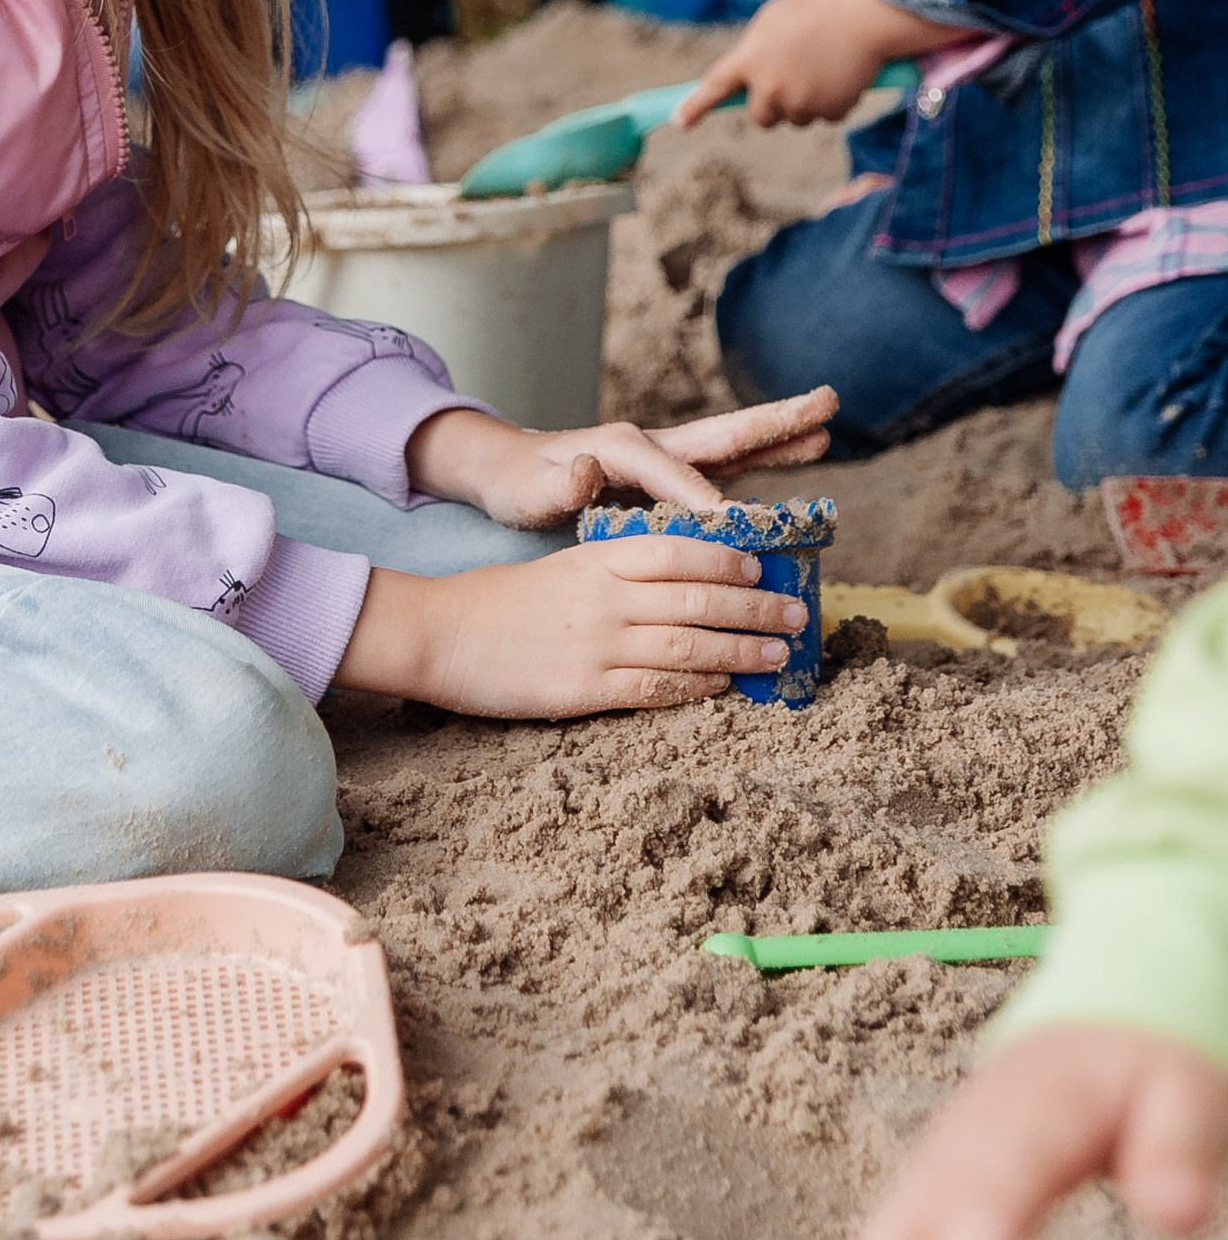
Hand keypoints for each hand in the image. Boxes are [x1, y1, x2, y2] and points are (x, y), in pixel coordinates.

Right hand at [335, 534, 806, 717]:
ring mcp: (599, 644)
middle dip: (757, 607)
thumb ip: (616, 571)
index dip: (729, 560)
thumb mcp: (562, 567)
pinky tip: (727, 685)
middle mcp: (606, 597)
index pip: (681, 551)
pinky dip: (700, 685)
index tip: (764, 567)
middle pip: (700, 598)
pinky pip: (659, 686)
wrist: (441, 634)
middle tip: (798, 614)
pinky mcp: (587, 688)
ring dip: (744, 650)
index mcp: (598, 559)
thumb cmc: (499, 601)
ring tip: (781, 654)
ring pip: (691, 644)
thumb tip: (680, 585)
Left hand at [409, 390, 836, 526]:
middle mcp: (652, 445)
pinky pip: (724, 473)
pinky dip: (761, 464)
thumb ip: (561, 483)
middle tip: (829, 401)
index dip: (707, 500)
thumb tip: (589, 468)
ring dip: (779, 440)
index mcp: (624, 446)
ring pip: (733, 449)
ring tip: (828, 430)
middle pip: (725, 434)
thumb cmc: (516, 483)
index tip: (741, 527)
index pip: (677, 476)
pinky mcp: (667, 479)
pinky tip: (796, 464)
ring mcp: (664, 460)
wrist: (504, 472)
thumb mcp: (528, 489)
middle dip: (776, 422)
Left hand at [673, 0, 951, 131]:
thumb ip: (755, 51)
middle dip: (775, 104)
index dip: (694, 107)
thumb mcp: (774, 20)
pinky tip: (844, 73)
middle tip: (795, 76)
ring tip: (825, 65)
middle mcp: (769, 87)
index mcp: (750, 59)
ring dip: (808, 101)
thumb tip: (749, 77)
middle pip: (762, 117)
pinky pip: (827, 117)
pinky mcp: (829, 111)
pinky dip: (836, 101)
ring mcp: (799, 102)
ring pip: (796, 118)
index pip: (713, 87)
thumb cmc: (819, 9)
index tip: (679, 121)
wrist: (865, 14)